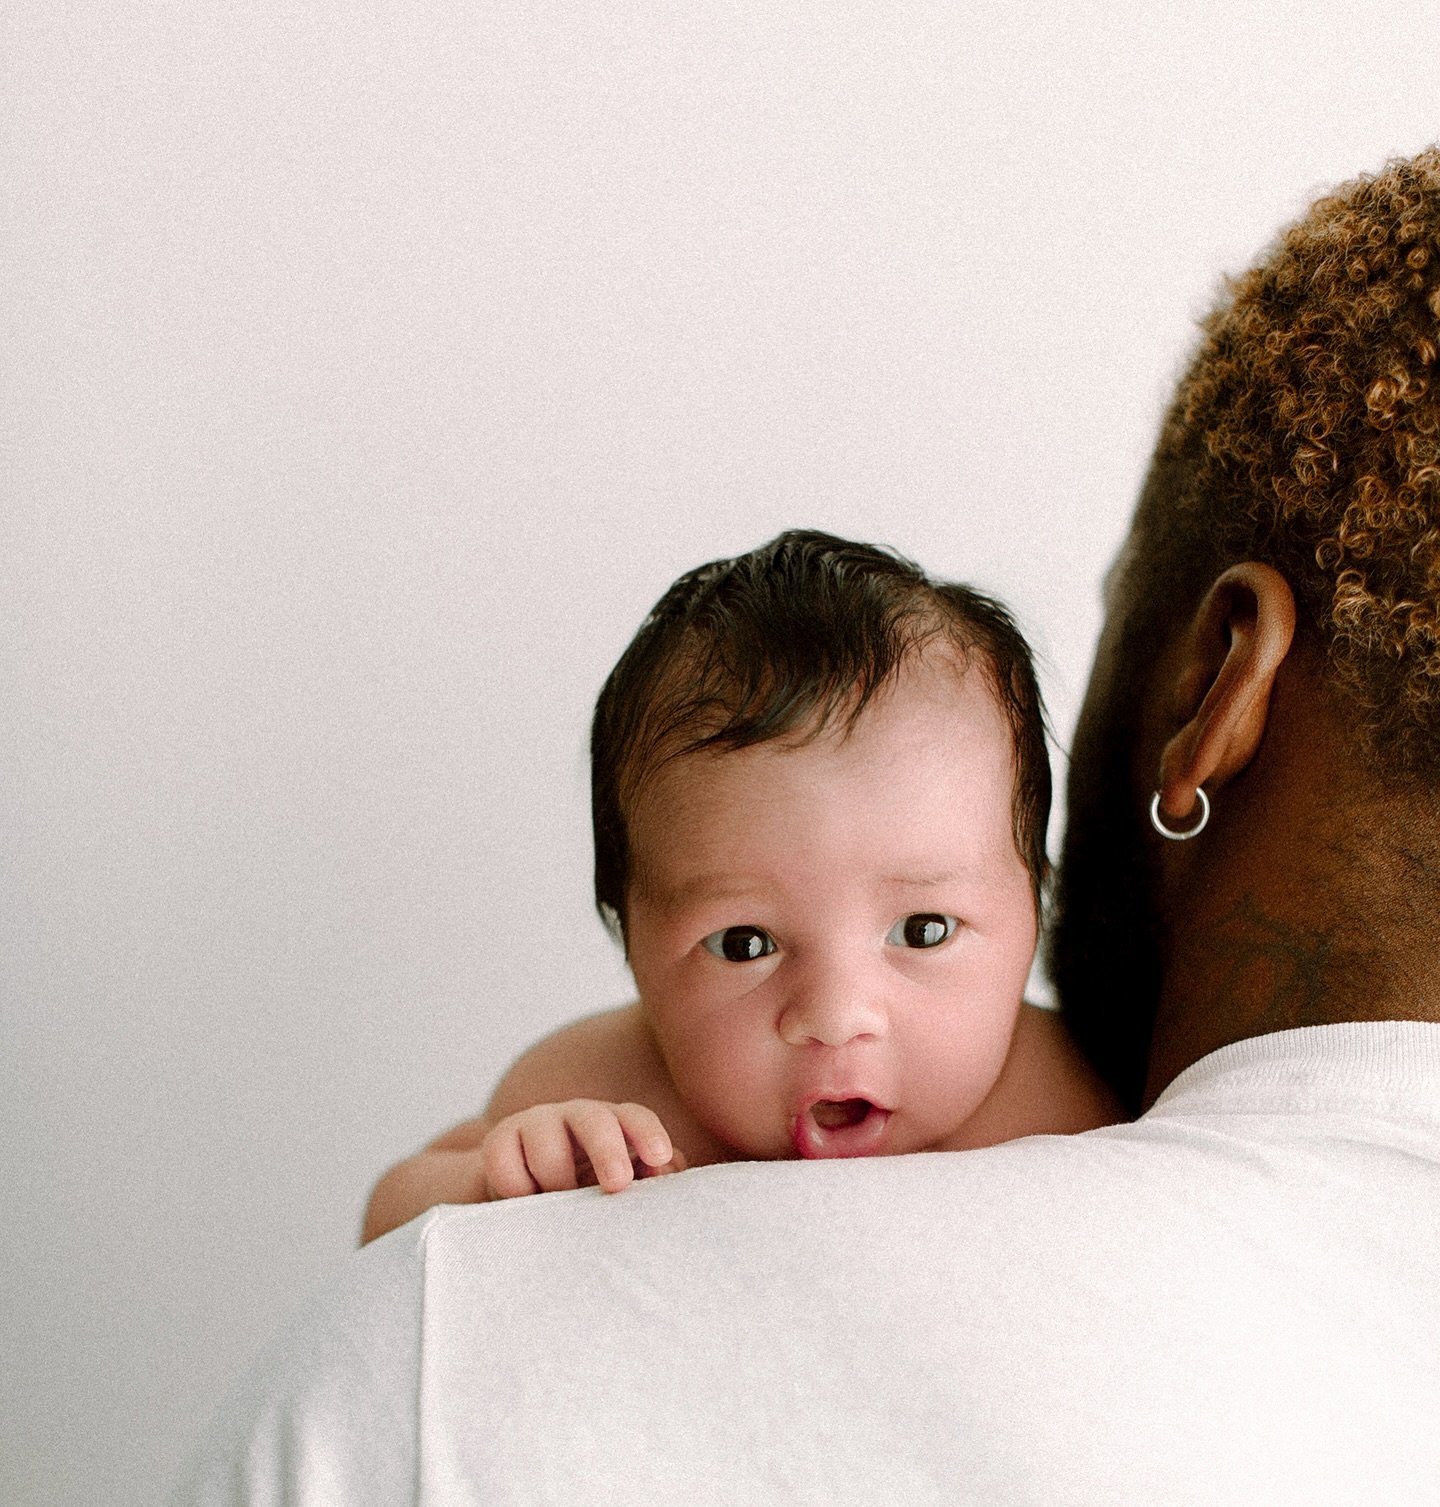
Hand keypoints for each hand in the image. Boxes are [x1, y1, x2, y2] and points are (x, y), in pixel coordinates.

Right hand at [480, 1099, 684, 1198]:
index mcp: (612, 1125)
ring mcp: (535, 1126)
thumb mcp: (617, 1185)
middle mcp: (574, 1118)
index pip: (634, 1117)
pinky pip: (504, 1163)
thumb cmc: (584, 1191)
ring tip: (561, 1205)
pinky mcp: (499, 1143)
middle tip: (617, 1183)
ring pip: (548, 1147)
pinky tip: (526, 1201)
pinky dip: (517, 1189)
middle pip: (594, 1120)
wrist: (522, 1196)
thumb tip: (668, 1170)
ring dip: (557, 1182)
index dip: (647, 1133)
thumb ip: (649, 1177)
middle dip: (607, 1150)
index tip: (659, 1157)